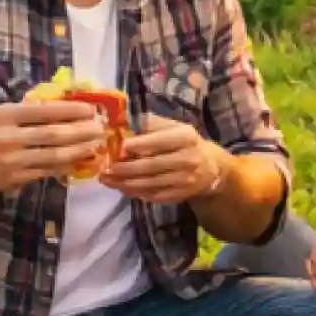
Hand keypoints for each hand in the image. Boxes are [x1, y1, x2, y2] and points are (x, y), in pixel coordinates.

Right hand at [0, 99, 107, 192]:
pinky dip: (65, 165)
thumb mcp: (4, 113)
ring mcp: (12, 162)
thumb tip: (69, 107)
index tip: (90, 109)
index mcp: (6, 116)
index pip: (44, 111)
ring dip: (79, 150)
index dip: (70, 110)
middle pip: (53, 134)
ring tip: (95, 144)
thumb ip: (31, 111)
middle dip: (81, 131)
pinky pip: (46, 172)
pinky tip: (79, 159)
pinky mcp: (15, 180)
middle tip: (100, 128)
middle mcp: (9, 138)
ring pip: (53, 156)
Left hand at [101, 115, 222, 203]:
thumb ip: (151, 123)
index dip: (139, 144)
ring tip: (107, 179)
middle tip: (105, 168)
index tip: (119, 146)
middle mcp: (188, 158)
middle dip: (125, 168)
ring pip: (149, 183)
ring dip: (125, 183)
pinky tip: (122, 188)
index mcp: (186, 137)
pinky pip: (153, 196)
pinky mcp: (179, 195)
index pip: (160, 141)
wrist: (210, 168)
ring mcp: (184, 180)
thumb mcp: (174, 127)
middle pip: (151, 165)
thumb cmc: (185, 142)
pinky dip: (135, 193)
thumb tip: (123, 119)